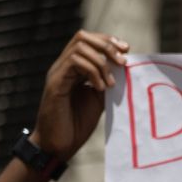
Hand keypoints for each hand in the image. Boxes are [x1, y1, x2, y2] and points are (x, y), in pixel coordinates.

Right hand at [32, 30, 128, 162]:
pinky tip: (101, 88)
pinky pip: (74, 63)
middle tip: (123, 61)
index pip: (89, 41)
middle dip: (106, 45)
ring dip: (102, 62)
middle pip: (82, 36)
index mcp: (74, 69)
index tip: (126, 50)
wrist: (59, 144)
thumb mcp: (99, 99)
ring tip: (112, 83)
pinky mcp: (55, 83)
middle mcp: (64, 66)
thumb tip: (125, 70)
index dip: (108, 41)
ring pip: (79, 47)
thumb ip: (107, 83)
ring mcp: (58, 72)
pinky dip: (92, 72)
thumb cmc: (77, 124)